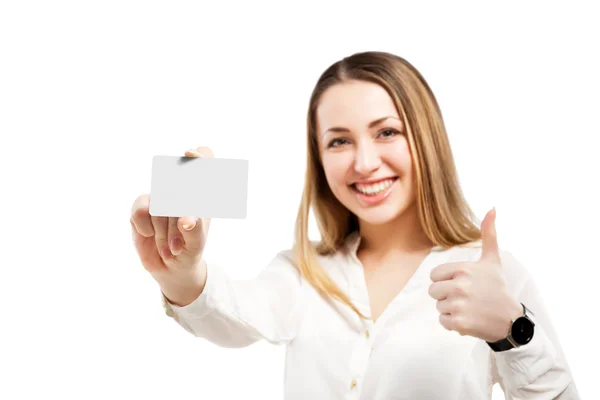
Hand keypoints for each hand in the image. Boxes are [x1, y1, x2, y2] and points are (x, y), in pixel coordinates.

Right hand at [130, 146, 213, 279]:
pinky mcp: (141, 207)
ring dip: (165, 230)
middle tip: (185, 229)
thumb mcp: (196, 243)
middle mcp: (179, 191)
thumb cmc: (190, 250)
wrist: (171, 267)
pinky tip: (151, 236)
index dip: (197, 156)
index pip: (202, 162)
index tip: (189, 155)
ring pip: (159, 203)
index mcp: (200, 194)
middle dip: (179, 211)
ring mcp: (159, 197)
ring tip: (173, 246)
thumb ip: (195, 230)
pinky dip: (147, 228)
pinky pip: (141, 211)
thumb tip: (186, 220)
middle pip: (175, 180)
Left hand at [428, 208, 522, 342]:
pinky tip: (468, 320)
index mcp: (463, 269)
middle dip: (446, 296)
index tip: (463, 284)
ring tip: (469, 309)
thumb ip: (489, 234)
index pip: (434, 275)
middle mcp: (460, 286)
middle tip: (466, 298)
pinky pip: (442, 321)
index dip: (446, 280)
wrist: (511, 320)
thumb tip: (492, 208)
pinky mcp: (460, 323)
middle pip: (433, 291)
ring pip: (438, 307)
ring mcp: (459, 305)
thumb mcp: (493, 260)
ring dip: (450, 310)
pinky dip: (452, 323)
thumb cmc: (498, 288)